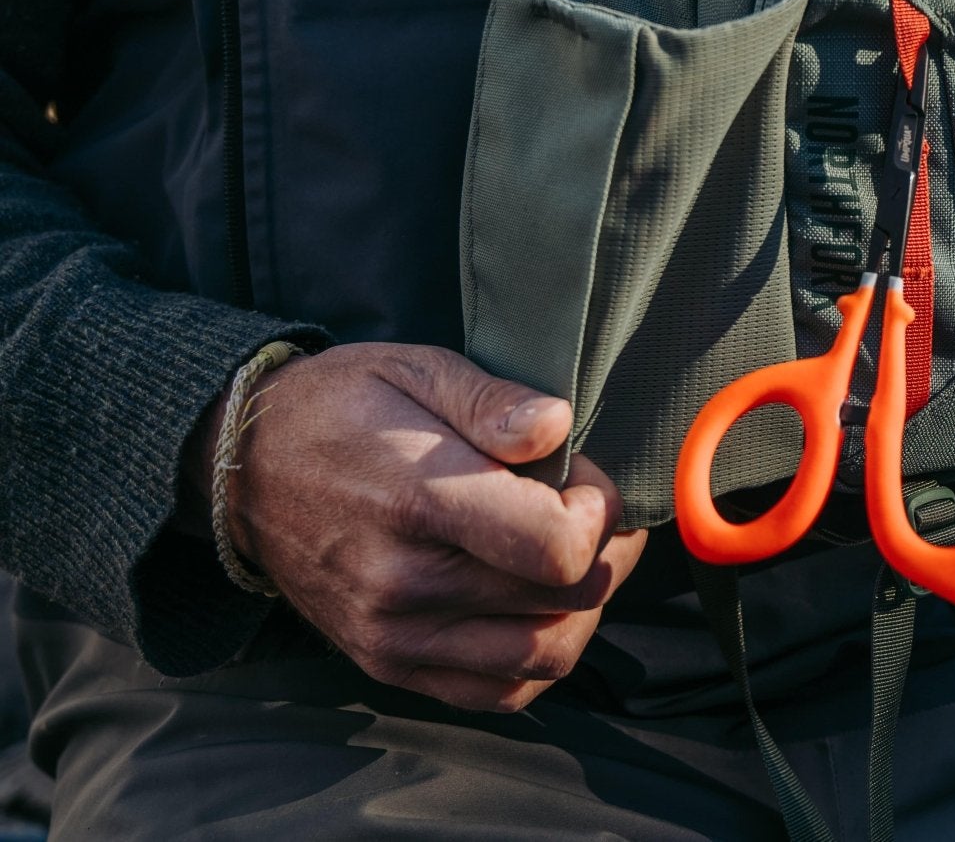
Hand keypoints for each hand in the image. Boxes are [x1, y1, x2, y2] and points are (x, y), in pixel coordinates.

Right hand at [192, 342, 645, 712]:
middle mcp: (405, 584)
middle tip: (587, 509)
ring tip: (565, 556)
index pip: (556, 549)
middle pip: (563, 601)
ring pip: (543, 656)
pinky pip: (499, 693)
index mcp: (418, 502)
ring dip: (580, 609)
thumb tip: (556, 427)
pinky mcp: (387, 666)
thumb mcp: (416, 369)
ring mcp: (394, 637)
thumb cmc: (342, 408)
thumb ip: (492, 401)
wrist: (243, 467)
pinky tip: (532, 602)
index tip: (584, 479)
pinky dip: (534, 657)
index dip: (598, 513)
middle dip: (604, 552)